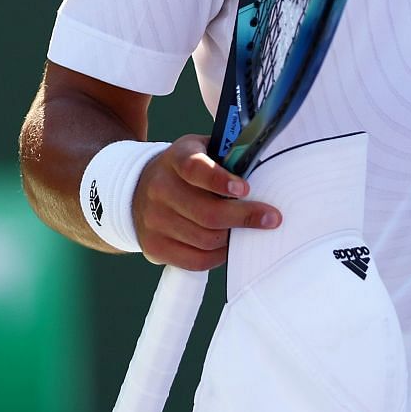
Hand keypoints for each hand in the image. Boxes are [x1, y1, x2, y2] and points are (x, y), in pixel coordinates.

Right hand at [131, 134, 280, 270]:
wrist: (139, 189)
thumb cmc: (186, 170)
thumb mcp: (203, 150)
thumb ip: (229, 157)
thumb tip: (266, 173)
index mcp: (176, 159)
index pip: (195, 168)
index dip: (220, 180)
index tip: (244, 189)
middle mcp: (160, 189)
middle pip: (207, 213)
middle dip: (245, 217)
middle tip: (271, 218)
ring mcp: (154, 220)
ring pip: (205, 239)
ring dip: (234, 237)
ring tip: (250, 230)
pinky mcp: (154, 246)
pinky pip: (195, 260)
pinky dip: (219, 256)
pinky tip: (228, 246)